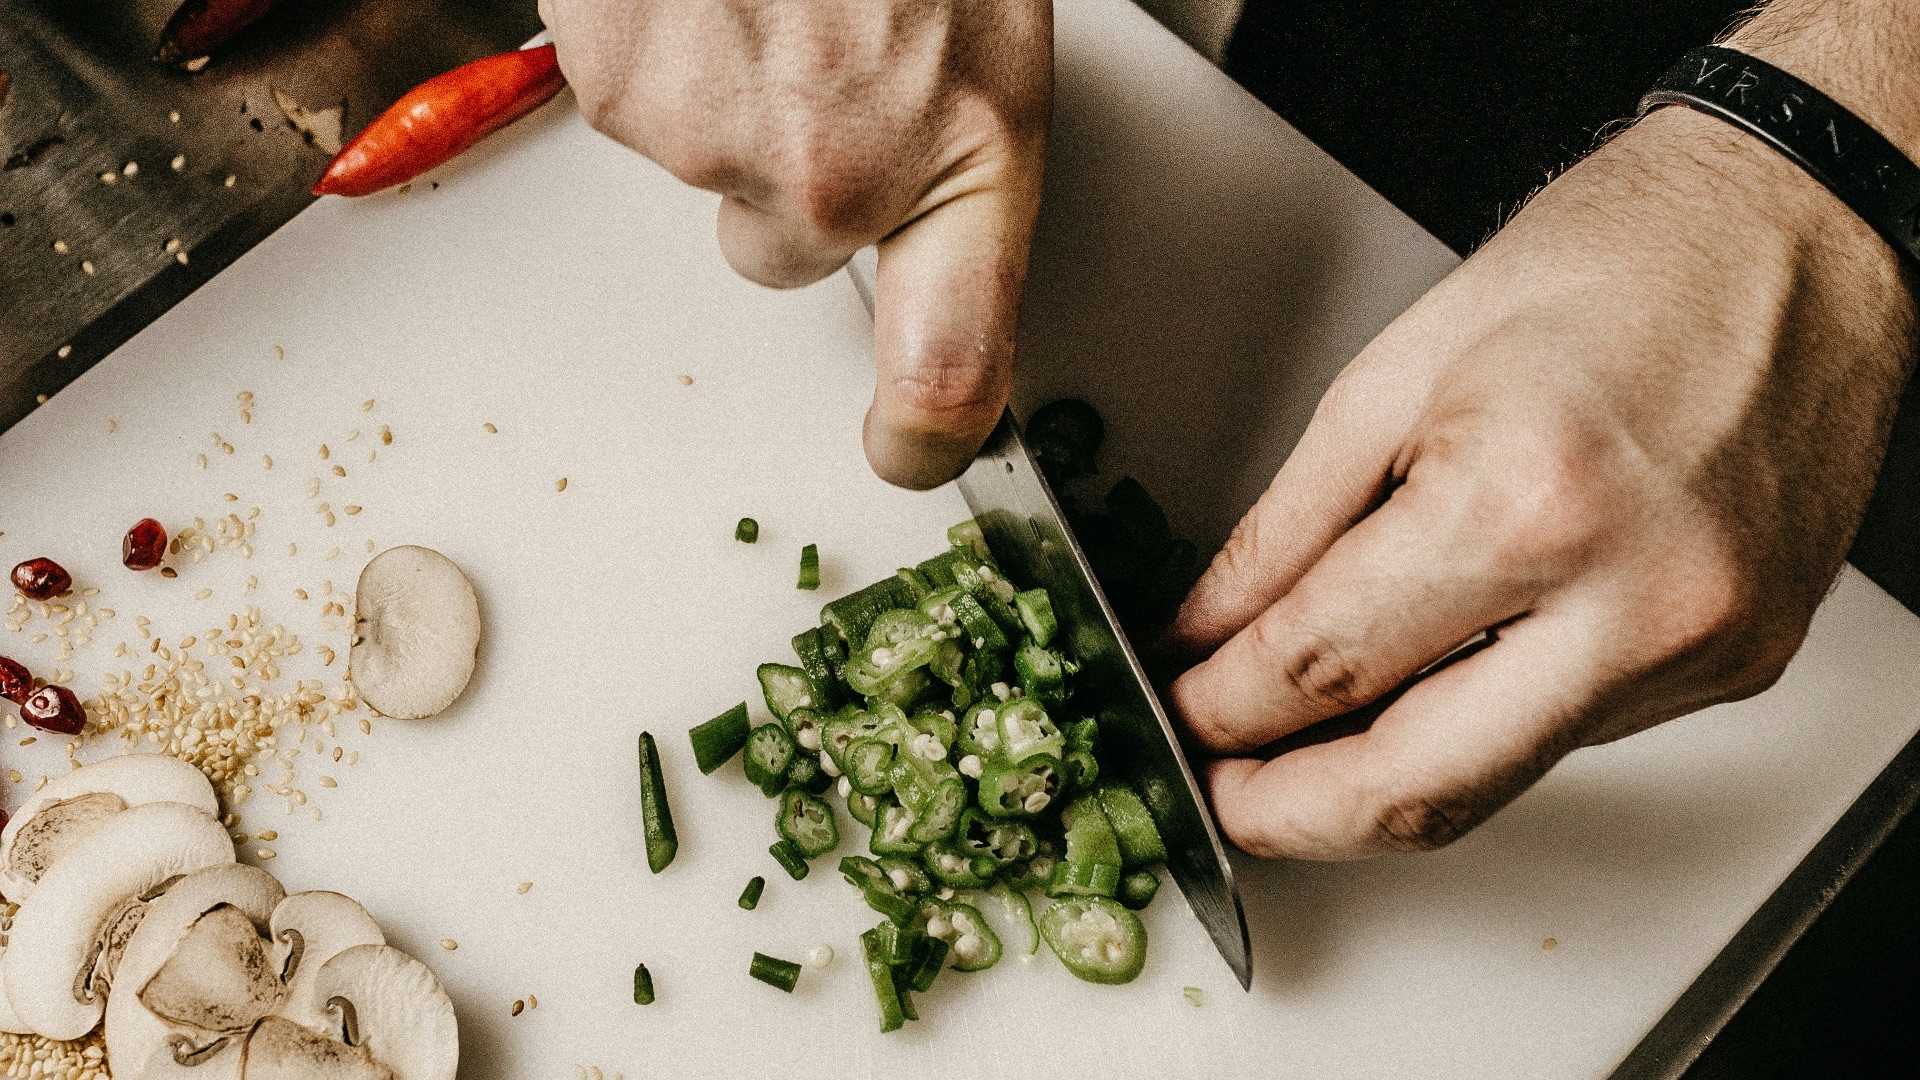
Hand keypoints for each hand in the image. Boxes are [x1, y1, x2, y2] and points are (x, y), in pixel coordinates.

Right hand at [539, 0, 1051, 487]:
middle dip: (787, 173)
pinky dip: (658, 47)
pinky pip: (633, 103)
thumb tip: (910, 230)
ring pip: (704, 166)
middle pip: (782, 252)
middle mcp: (840, 174)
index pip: (956, 367)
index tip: (908, 449)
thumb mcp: (980, 31)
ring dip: (726, 90)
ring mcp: (719, 138)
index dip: (927, 433)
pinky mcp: (621, 90)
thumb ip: (943, 150)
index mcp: (968, 152)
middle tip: (815, 57)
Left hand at [1164, 103, 1917, 860]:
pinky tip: (1425, 688)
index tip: (1180, 711)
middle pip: (1415, 789)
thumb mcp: (1397, 371)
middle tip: (1219, 791)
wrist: (1798, 227)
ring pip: (1495, 784)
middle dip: (1287, 813)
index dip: (1221, 710)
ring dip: (1377, 783)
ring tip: (1297, 747)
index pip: (1323, 667)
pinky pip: (1570, 736)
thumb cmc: (1616, 258)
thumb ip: (1285, 527)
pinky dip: (1476, 728)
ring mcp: (1698, 645)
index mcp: (1525, 501)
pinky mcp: (1740, 663)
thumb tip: (1209, 630)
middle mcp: (1631, 598)